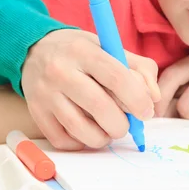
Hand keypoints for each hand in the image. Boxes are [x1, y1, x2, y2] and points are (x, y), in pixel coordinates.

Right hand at [21, 29, 159, 149]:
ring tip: (108, 129)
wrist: (35, 49)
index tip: (146, 112)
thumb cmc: (81, 51)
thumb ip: (140, 69)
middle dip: (122, 124)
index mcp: (83, 51)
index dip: (138, 99)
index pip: (117, 78)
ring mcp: (45, 94)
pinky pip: (64, 140)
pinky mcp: (36, 113)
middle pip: (100, 108)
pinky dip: (82, 142)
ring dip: (103, 137)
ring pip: (81, 130)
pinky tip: (88, 130)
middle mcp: (60, 71)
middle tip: (126, 125)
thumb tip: (154, 99)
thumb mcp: (110, 47)